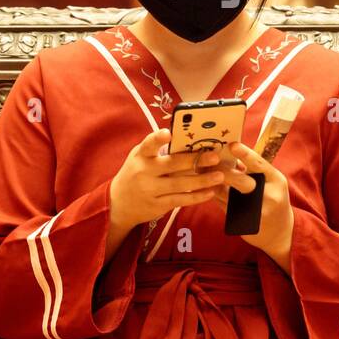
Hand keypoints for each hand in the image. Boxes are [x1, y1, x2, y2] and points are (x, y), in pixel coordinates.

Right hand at [109, 130, 230, 233]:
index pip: (148, 145)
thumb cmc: (135, 173)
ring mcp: (151, 190)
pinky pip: (180, 200)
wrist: (118, 203)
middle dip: (195, 160)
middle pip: (172, 165)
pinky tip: (210, 192)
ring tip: (220, 176)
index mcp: (141, 156)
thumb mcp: (139, 158)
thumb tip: (184, 137)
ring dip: (202, 180)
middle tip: (214, 157)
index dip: (157, 138)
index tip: (168, 133)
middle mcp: (144, 172)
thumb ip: (157, 149)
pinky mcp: (157, 205)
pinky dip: (196, 196)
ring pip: (180, 184)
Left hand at [206, 141, 294, 271]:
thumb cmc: (273, 199)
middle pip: (242, 182)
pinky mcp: (244, 223)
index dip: (245, 154)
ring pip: (228, 196)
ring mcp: (256, 212)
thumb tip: (230, 154)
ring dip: (214, 184)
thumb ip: (254, 170)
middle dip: (224, 173)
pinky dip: (215, 196)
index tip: (231, 145)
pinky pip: (224, 206)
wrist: (280, 232)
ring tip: (203, 173)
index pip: (260, 165)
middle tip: (211, 164)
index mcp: (276, 180)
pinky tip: (208, 189)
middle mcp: (269, 196)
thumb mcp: (271, 182)